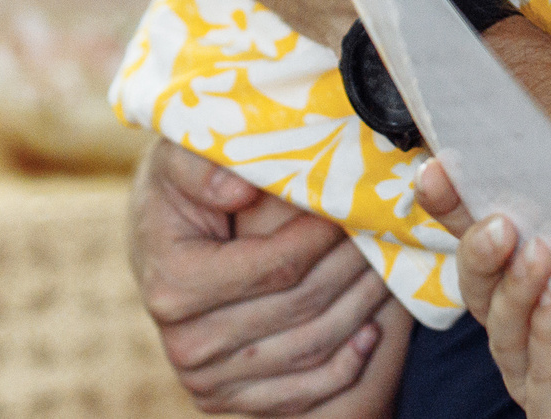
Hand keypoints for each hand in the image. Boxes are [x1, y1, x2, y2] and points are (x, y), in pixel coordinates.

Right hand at [129, 138, 410, 413]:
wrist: (161, 242)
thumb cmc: (181, 188)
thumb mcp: (179, 157)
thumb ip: (200, 166)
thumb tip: (240, 190)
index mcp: (174, 284)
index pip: (277, 266)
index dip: (324, 237)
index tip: (355, 206)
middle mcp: (186, 343)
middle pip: (300, 308)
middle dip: (352, 268)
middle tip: (386, 235)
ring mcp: (206, 379)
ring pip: (309, 349)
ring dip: (360, 310)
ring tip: (389, 271)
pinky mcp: (224, 399)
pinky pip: (299, 394)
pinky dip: (344, 365)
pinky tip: (371, 331)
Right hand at [419, 164, 550, 418]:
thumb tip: (512, 190)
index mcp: (545, 276)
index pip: (492, 240)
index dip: (458, 206)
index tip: (436, 170)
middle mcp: (535, 324)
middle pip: (482, 286)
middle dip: (477, 247)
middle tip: (493, 219)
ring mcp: (545, 371)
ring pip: (501, 328)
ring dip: (514, 285)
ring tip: (535, 249)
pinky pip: (538, 370)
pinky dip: (545, 326)